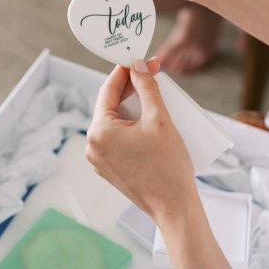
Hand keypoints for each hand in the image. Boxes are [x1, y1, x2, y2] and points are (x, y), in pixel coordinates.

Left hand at [86, 60, 195, 222]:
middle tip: (152, 76)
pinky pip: (118, 138)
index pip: (109, 89)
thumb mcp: (159, 118)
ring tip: (155, 99)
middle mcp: (93, 145)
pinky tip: (150, 122)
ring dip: (133, 107)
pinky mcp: (110, 168)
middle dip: (132, 89)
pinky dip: (132, 126)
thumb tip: (138, 66)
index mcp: (99, 131)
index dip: (126, 70)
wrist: (174, 208)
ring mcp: (100, 159)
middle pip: (112, 105)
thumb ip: (146, 87)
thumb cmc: (168, 167)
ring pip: (115, 121)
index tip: (140, 59)